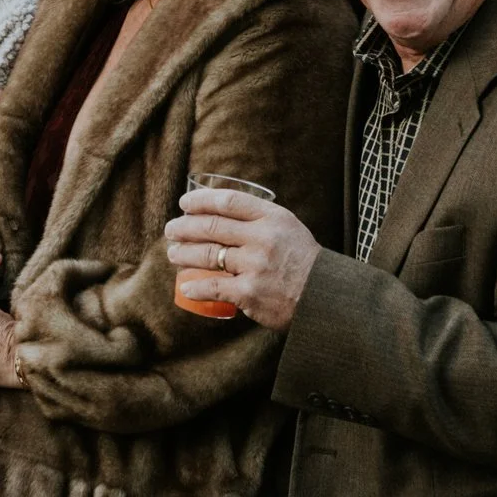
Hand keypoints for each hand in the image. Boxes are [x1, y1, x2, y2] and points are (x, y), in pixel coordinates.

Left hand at [163, 185, 318, 330]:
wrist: (325, 296)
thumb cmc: (304, 261)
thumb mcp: (287, 227)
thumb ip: (260, 219)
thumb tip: (222, 213)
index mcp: (272, 217)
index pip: (228, 201)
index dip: (201, 200)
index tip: (184, 204)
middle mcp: (262, 238)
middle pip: (212, 227)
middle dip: (184, 227)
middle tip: (171, 230)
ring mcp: (255, 265)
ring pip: (208, 255)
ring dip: (184, 254)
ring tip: (173, 254)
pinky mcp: (250, 292)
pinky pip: (214, 287)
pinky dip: (195, 286)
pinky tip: (185, 287)